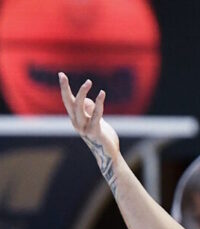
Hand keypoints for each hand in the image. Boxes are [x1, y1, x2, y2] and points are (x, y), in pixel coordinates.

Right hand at [59, 73, 120, 189]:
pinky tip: (101, 93)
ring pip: (79, 107)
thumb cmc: (102, 135)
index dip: (64, 88)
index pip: (67, 101)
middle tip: (64, 75)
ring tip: (89, 82)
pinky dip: (98, 104)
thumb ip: (90, 110)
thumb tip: (88, 100)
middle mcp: (76, 123)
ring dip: (83, 93)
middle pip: (69, 102)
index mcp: (75, 119)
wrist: (108, 154)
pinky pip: (95, 115)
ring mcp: (84, 128)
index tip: (61, 74)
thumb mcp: (95, 120)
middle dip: (65, 88)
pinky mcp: (94, 132)